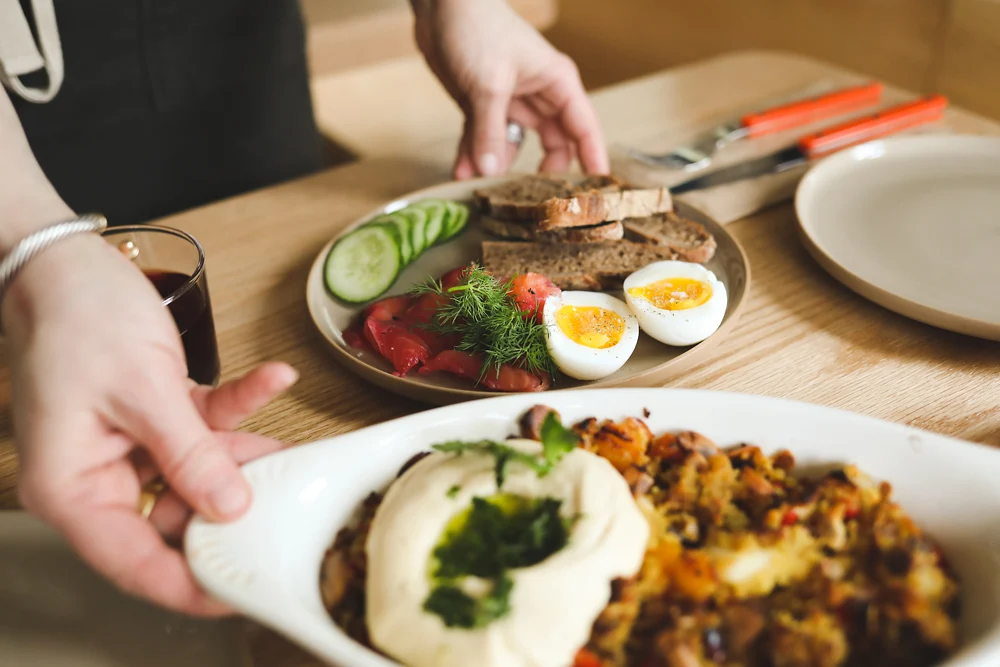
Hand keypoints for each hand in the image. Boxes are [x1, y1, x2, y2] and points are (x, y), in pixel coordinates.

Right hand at [4, 232, 296, 615]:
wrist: (65, 261)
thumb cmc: (75, 317)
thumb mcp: (141, 391)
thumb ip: (189, 454)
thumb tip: (230, 507)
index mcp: (73, 487)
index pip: (133, 562)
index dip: (188, 584)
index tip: (240, 593)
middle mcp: (100, 475)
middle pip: (177, 518)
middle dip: (234, 510)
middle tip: (287, 509)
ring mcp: (130, 446)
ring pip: (200, 473)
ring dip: (247, 457)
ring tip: (294, 451)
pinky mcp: (156, 416)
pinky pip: (205, 425)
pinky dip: (239, 406)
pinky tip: (274, 378)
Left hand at [412, 0, 608, 178]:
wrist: (440, 6)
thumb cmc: (478, 27)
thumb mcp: (488, 84)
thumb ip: (490, 132)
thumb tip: (492, 172)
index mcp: (556, 83)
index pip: (584, 128)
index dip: (592, 160)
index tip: (596, 192)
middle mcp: (538, 96)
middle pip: (553, 145)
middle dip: (542, 174)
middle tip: (537, 203)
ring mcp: (510, 103)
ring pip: (514, 147)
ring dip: (498, 166)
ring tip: (484, 187)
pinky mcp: (482, 107)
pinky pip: (483, 140)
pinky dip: (473, 155)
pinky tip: (461, 173)